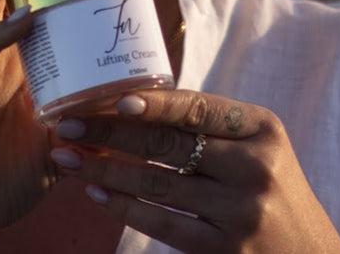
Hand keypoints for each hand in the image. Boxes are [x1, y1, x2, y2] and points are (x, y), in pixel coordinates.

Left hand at [50, 90, 339, 253]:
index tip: (110, 100)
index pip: (197, 108)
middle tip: (68, 124)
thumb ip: (214, 128)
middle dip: (110, 133)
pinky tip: (97, 194)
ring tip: (66, 159)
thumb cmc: (272, 192)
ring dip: (104, 170)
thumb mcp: (260, 149)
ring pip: (157, 183)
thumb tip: (136, 103)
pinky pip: (161, 223)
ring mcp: (239, 210)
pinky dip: (124, 207)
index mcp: (262, 129)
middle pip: (169, 144)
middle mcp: (254, 166)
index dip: (152, 103)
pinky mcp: (224, 249)